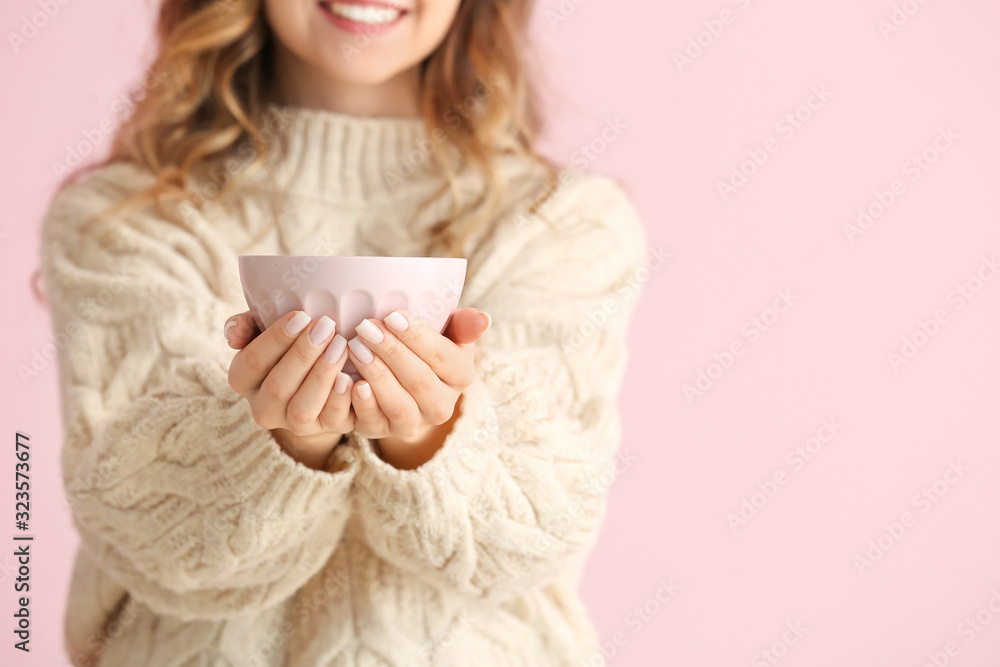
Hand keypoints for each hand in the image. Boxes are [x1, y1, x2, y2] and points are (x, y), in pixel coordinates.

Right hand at [226, 310, 354, 469]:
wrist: (316, 378)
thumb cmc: (288, 344)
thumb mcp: (264, 329)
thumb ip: (245, 324)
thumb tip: (233, 335)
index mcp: (243, 380)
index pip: (252, 361)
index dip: (276, 339)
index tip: (301, 315)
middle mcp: (262, 407)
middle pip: (278, 385)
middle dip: (303, 354)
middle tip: (326, 327)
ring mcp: (292, 423)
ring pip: (303, 408)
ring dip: (323, 375)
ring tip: (341, 346)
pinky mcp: (323, 429)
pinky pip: (331, 419)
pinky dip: (341, 399)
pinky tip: (351, 377)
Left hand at [346, 308, 490, 452]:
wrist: (403, 379)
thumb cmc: (424, 345)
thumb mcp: (446, 331)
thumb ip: (463, 325)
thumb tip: (483, 319)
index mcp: (461, 375)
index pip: (442, 357)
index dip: (417, 337)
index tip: (392, 315)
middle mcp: (443, 405)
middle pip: (419, 381)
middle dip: (392, 353)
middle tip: (366, 328)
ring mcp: (415, 423)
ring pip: (399, 406)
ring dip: (377, 376)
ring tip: (355, 348)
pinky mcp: (385, 433)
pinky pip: (374, 423)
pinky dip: (360, 403)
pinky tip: (347, 380)